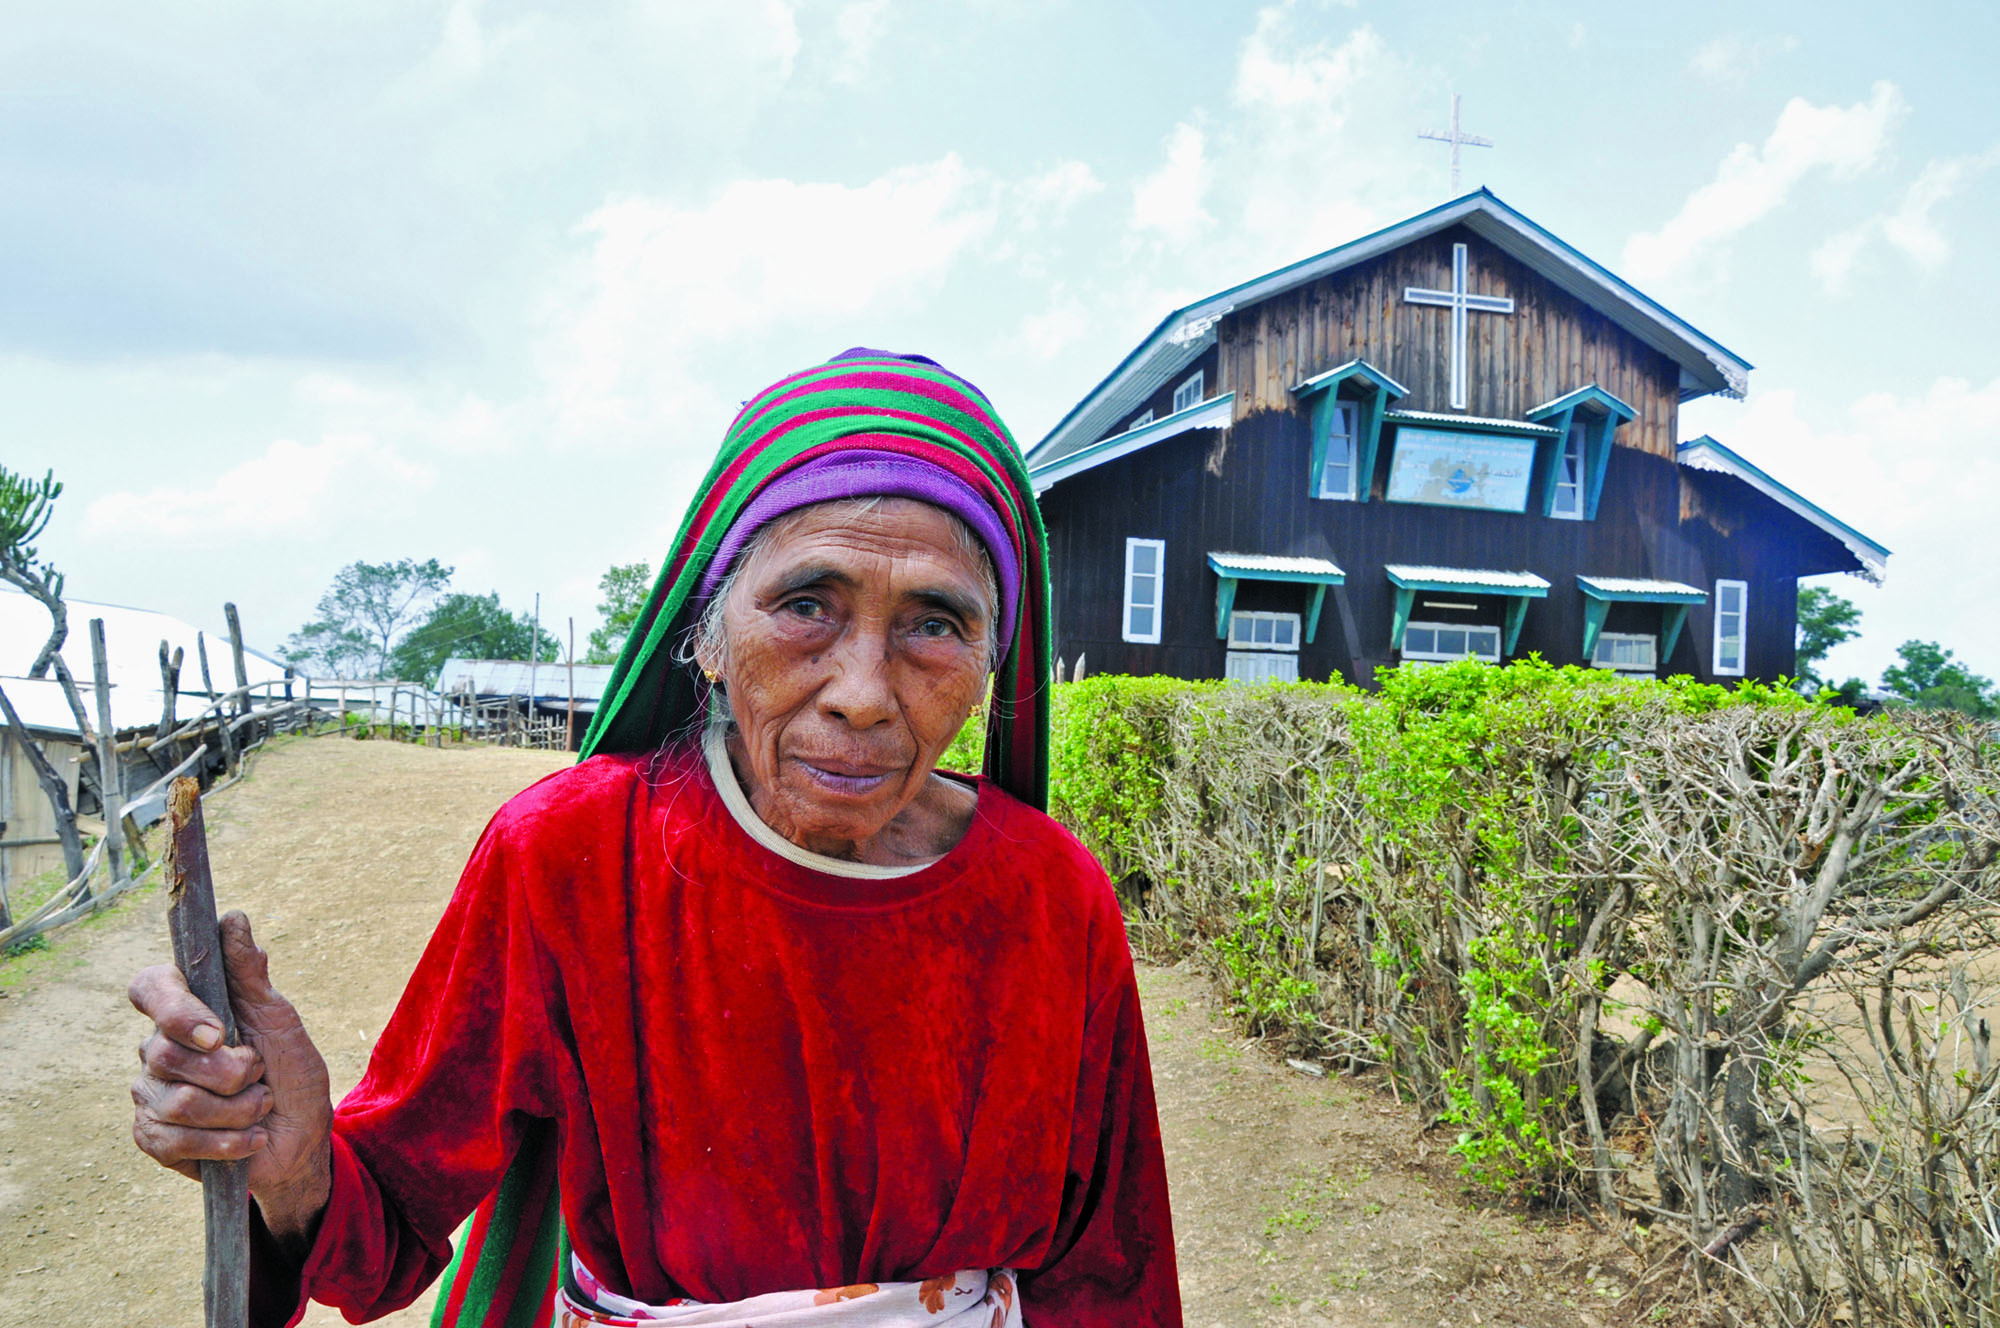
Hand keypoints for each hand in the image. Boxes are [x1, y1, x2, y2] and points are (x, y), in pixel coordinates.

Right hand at [129, 911, 333, 1243]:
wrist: (299, 1139)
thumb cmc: (290, 1073)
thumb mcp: (279, 1020)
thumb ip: (251, 974)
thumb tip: (233, 919)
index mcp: (186, 1011)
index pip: (150, 987)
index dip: (175, 1009)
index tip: (218, 1032)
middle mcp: (158, 1049)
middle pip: (170, 1054)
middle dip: (234, 1073)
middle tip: (260, 1078)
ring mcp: (151, 1094)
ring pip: (180, 1103)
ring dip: (239, 1111)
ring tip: (259, 1109)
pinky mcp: (152, 1137)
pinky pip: (177, 1141)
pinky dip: (228, 1143)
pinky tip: (248, 1140)